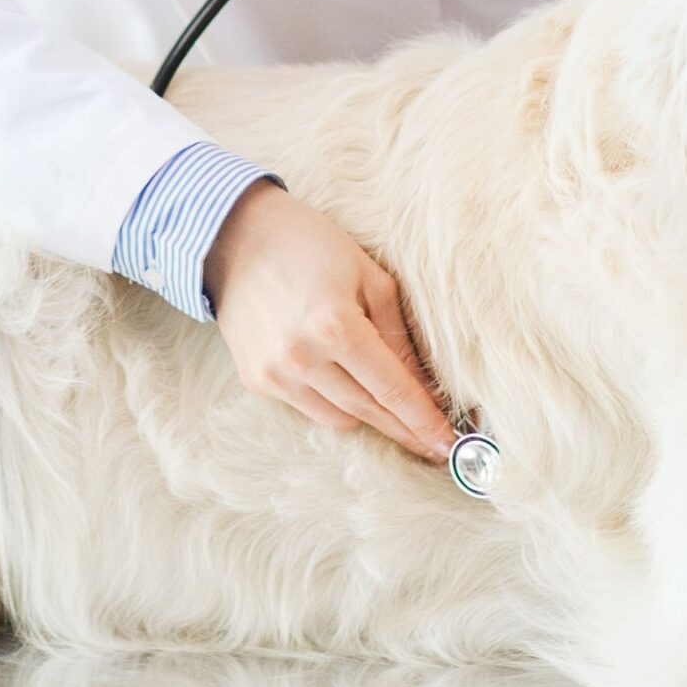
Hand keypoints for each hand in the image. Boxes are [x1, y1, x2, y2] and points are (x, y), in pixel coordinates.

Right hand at [203, 181, 457, 460]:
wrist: (235, 238)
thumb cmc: (312, 245)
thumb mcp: (370, 277)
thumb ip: (399, 335)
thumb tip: (426, 387)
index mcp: (336, 326)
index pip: (392, 389)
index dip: (424, 421)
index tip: (450, 445)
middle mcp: (302, 357)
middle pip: (369, 411)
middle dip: (405, 430)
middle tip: (435, 447)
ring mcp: (275, 373)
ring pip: (339, 419)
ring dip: (368, 414)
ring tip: (387, 403)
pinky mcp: (256, 380)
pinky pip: (308, 408)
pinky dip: (332, 401)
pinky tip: (340, 380)